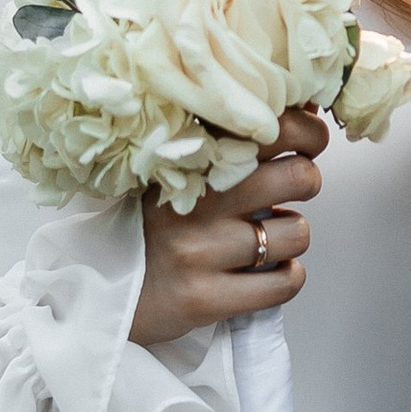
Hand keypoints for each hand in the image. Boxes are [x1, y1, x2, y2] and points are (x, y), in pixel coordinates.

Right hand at [130, 110, 324, 348]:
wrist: (100, 291)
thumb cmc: (151, 228)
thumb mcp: (178, 174)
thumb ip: (231, 146)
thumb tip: (306, 113)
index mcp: (188, 160)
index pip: (270, 127)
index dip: (306, 132)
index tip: (310, 141)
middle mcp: (194, 202)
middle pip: (297, 176)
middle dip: (306, 181)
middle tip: (292, 189)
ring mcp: (199, 252)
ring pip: (296, 233)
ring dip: (291, 236)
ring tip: (265, 238)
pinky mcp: (205, 298)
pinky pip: (283, 283)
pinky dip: (286, 277)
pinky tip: (265, 272)